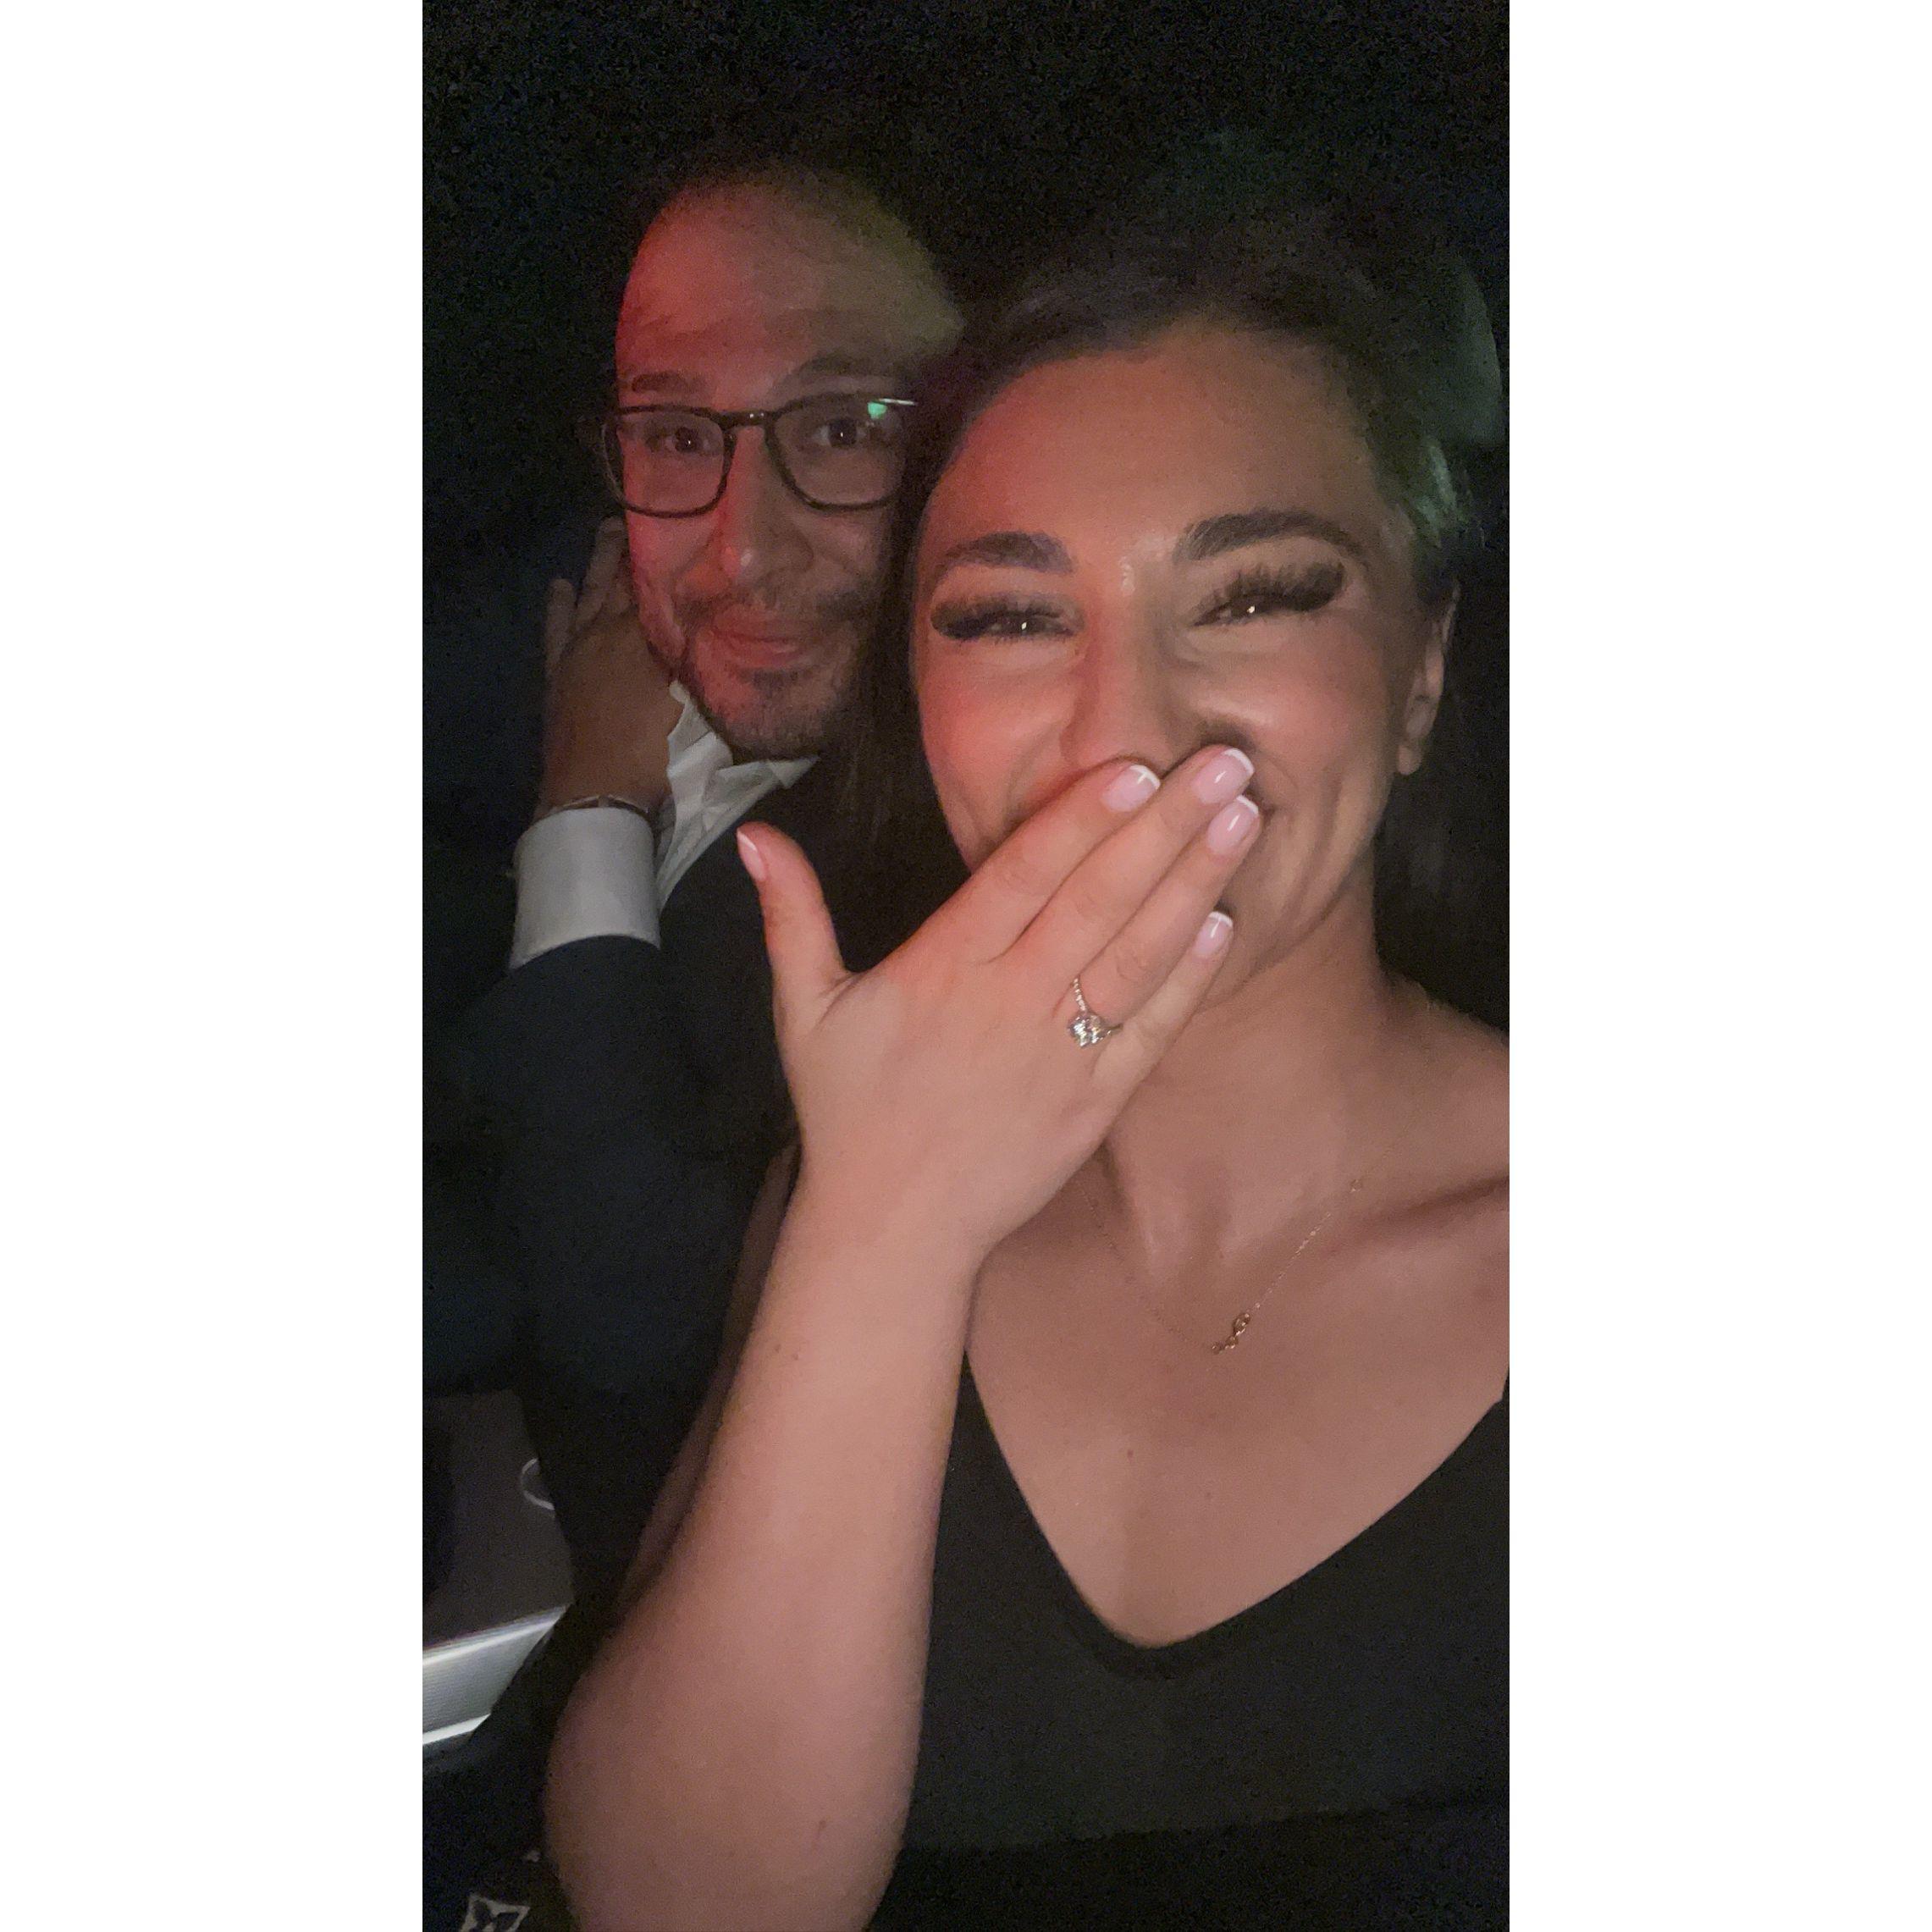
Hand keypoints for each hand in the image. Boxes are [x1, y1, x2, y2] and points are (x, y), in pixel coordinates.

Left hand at [536, 517, 685, 814]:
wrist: (595, 798)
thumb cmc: (653, 757)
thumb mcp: (694, 710)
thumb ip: (710, 668)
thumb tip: (734, 636)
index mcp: (643, 638)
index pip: (658, 584)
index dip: (670, 556)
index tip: (685, 524)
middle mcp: (607, 633)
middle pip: (622, 580)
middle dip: (633, 546)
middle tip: (646, 513)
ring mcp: (577, 651)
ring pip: (588, 594)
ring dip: (598, 563)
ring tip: (607, 530)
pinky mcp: (558, 673)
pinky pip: (556, 628)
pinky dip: (559, 605)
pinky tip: (560, 586)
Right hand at [736, 746, 1261, 1261]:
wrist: (894, 1230)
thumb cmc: (850, 1112)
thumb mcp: (806, 1009)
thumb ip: (791, 915)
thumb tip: (753, 835)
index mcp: (943, 970)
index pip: (1020, 877)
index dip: (1079, 820)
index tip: (1135, 767)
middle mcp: (1008, 1005)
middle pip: (1097, 902)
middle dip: (1166, 828)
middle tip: (1226, 765)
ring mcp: (1059, 1056)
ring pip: (1137, 956)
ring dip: (1194, 886)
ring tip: (1246, 820)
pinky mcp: (1094, 1103)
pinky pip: (1150, 1032)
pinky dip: (1189, 980)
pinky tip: (1225, 923)